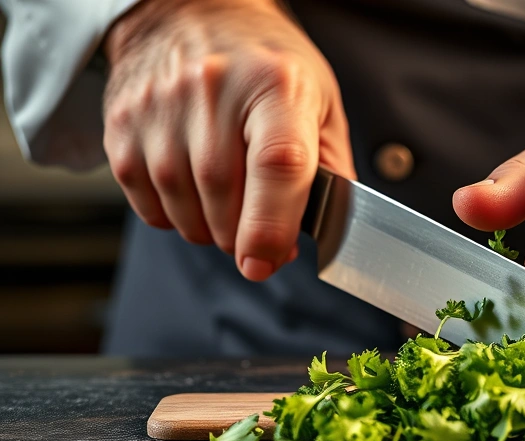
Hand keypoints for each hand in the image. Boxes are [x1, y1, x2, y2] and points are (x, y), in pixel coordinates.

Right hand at [102, 0, 354, 280]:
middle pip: (225, 201)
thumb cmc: (266, 65)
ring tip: (228, 200)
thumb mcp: (319, 103)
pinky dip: (176, 218)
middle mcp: (212, 91)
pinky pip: (149, 208)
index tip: (266, 262)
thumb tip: (325, 234)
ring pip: (184, 214)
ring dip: (211, 230)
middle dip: (246, 236)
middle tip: (260, 226)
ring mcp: (160, 108)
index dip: (271, 226)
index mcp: (277, 85)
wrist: (189, 13)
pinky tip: (194, 189)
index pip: (276, 164)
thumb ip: (332, 172)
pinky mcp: (122, 127)